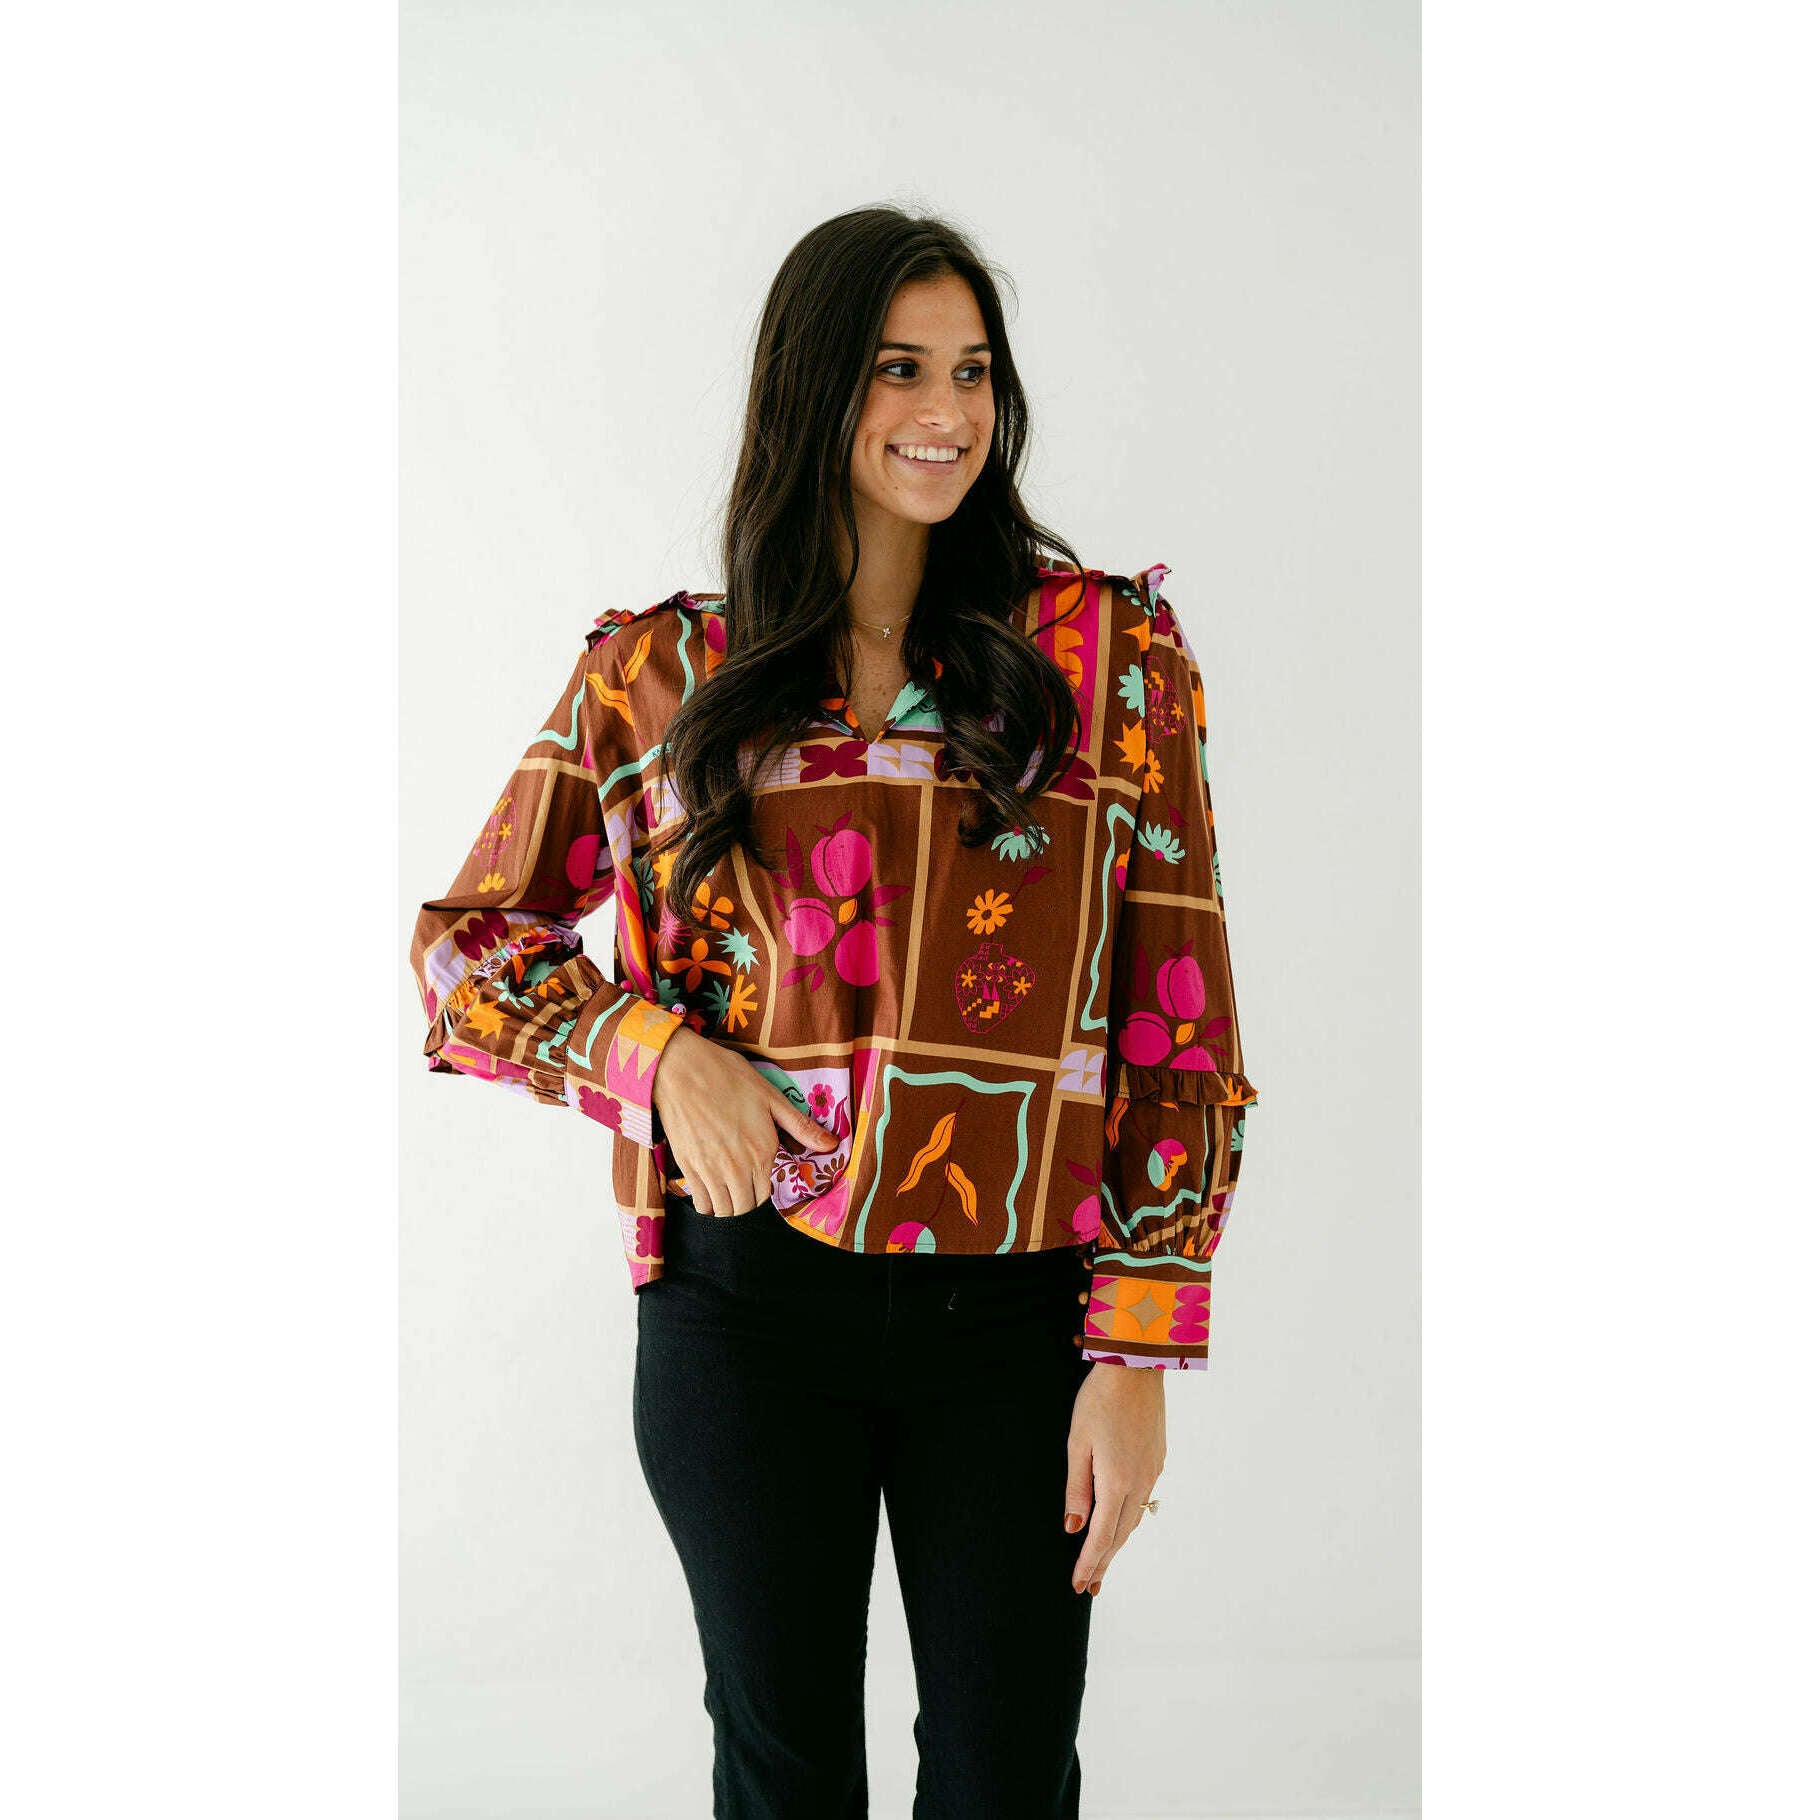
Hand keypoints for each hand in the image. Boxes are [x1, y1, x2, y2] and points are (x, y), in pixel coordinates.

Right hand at [651, 1027, 838, 1215]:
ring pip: (723, 1210)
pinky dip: (706, 1202)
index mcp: (762, 1151)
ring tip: (726, 1189)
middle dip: (746, 1201)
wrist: (682, 1069)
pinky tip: (708, 1187)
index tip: (757, 1177)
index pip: (765, 1194)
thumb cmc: (728, 1077)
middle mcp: (738, 1167)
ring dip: (727, 1205)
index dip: (763, 1189)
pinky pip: (700, 1203)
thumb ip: (800, 1127)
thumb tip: (832, 1145)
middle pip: (745, 1207)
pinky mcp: (687, 1166)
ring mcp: (710, 1169)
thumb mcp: (771, 1097)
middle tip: (742, 1185)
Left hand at [1063, 1364, 1164, 1594]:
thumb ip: (1077, 1488)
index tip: (1079, 1586)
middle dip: (1104, 1562)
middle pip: (1120, 1535)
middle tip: (1091, 1587)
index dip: (1089, 1563)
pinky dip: (1129, 1518)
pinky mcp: (1158, 1459)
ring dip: (1117, 1542)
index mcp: (1116, 1482)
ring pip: (1134, 1518)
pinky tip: (1120, 1520)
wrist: (1137, 1368)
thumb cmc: (1100, 1400)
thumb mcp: (1077, 1443)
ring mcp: (1152, 1472)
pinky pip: (1143, 1499)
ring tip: (1103, 1561)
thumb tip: (1074, 1526)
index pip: (1101, 1536)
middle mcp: (1139, 1483)